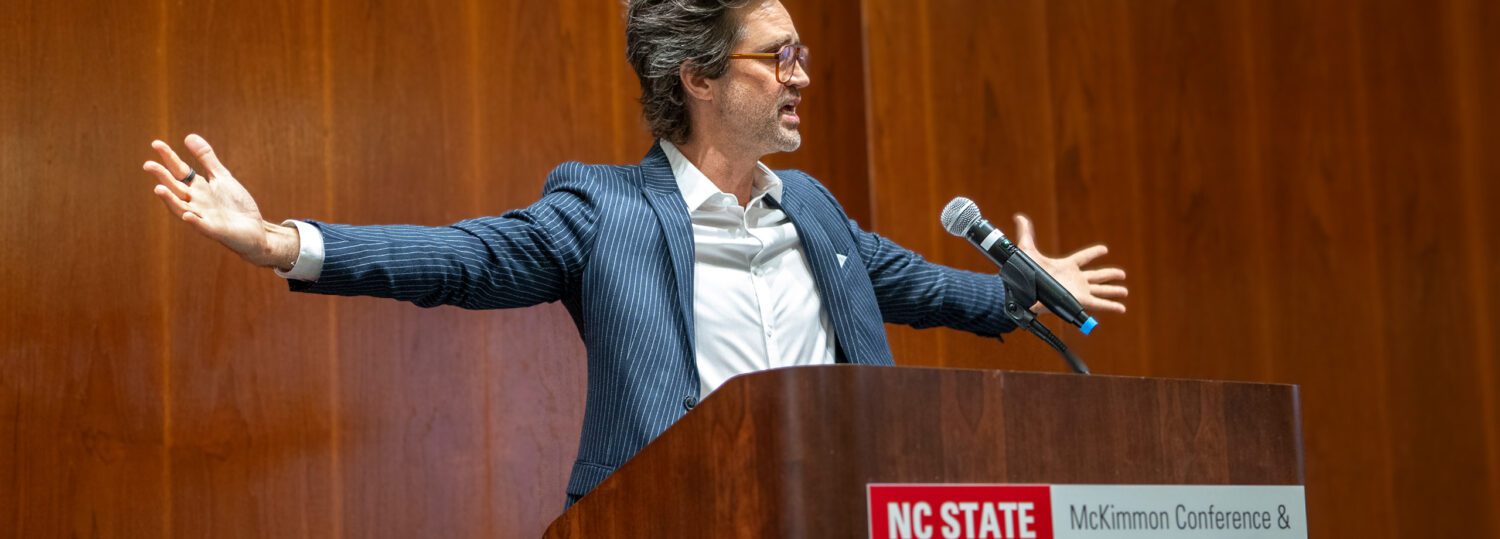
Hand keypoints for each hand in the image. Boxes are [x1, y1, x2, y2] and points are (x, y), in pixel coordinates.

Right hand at [143, 134, 297, 268]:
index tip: (156, 144)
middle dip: (162, 177)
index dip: (168, 157)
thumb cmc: (235, 205)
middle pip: (175, 187)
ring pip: (182, 208)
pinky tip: (187, 215)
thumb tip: (188, 136)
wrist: (255, 229)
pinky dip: (194, 221)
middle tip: (148, 165)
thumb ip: (206, 159)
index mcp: (197, 188)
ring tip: (158, 189)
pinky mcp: (215, 230)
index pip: (179, 170)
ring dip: (170, 200)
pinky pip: (203, 226)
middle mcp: (196, 202)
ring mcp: (204, 216)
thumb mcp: (221, 177)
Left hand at [1012, 213, 1127, 314]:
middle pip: (1097, 275)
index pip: (1083, 258)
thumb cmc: (1025, 272)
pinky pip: (1100, 304)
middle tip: (1122, 274)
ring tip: (1124, 292)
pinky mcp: (1081, 301)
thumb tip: (1019, 217)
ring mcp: (1079, 290)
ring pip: (1101, 290)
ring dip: (1113, 290)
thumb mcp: (1027, 249)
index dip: (1093, 253)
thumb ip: (1025, 233)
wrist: (1025, 291)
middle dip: (1109, 274)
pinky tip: (1121, 308)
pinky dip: (1111, 306)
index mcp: (1066, 266)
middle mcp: (1075, 279)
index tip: (1104, 249)